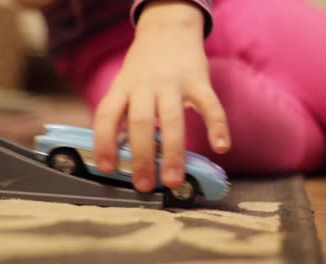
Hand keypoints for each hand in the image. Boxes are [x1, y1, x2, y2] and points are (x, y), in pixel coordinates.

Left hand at [93, 0, 230, 191]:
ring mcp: (173, 82)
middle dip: (141, 157)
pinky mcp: (198, 80)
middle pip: (141, 122)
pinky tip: (221, 147)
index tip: (107, 168)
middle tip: (143, 185)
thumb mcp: (124, 85)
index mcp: (123, 88)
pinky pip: (209, 104)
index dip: (104, 142)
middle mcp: (145, 85)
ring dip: (172, 152)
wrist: (167, 30)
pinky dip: (217, 126)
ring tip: (173, 180)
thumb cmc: (142, 68)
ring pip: (172, 119)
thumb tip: (118, 154)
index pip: (106, 115)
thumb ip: (122, 114)